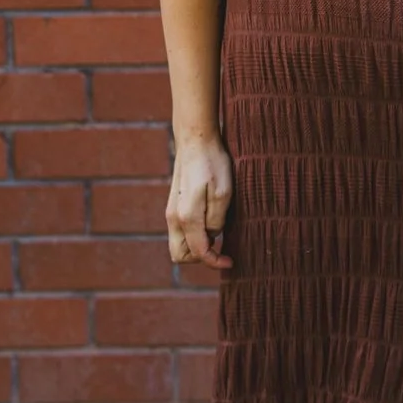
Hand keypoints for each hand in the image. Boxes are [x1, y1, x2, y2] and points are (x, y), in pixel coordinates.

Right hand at [165, 132, 232, 270]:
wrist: (196, 141)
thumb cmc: (213, 164)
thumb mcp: (224, 192)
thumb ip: (217, 220)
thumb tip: (212, 237)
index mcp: (187, 217)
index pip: (198, 252)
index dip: (214, 262)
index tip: (231, 261)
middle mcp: (173, 218)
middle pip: (180, 255)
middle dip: (200, 258)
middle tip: (222, 250)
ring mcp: (171, 212)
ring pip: (178, 245)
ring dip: (196, 248)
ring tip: (219, 237)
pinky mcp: (173, 206)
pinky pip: (180, 232)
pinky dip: (193, 237)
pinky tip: (210, 226)